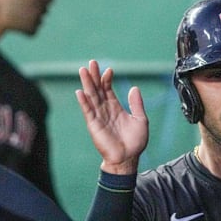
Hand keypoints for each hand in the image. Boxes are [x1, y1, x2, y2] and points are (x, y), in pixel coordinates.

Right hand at [76, 60, 148, 174]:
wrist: (128, 158)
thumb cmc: (135, 142)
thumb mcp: (141, 120)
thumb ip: (136, 104)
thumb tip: (135, 88)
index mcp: (115, 107)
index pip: (108, 89)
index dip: (107, 79)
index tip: (109, 69)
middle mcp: (105, 110)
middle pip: (97, 89)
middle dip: (94, 76)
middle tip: (91, 63)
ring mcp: (98, 116)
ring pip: (91, 97)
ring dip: (87, 84)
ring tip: (83, 70)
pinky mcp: (94, 125)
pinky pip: (88, 111)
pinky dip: (84, 102)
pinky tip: (80, 91)